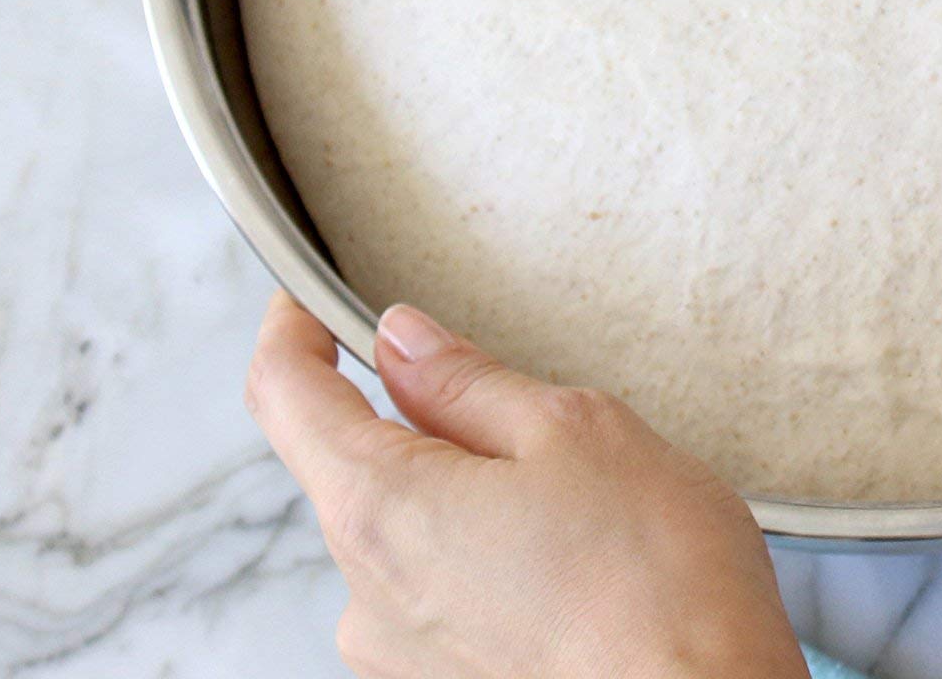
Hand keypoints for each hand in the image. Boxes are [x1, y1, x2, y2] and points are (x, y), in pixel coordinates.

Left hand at [246, 291, 807, 678]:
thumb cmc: (655, 576)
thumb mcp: (572, 429)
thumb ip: (467, 381)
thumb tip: (400, 339)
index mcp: (382, 508)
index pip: (285, 397)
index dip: (292, 329)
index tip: (310, 298)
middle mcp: (365, 593)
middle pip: (352, 465)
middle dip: (421, 419)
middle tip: (532, 410)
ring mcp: (398, 652)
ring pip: (403, 528)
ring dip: (463, 491)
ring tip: (579, 503)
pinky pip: (436, 587)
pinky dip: (485, 552)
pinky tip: (572, 559)